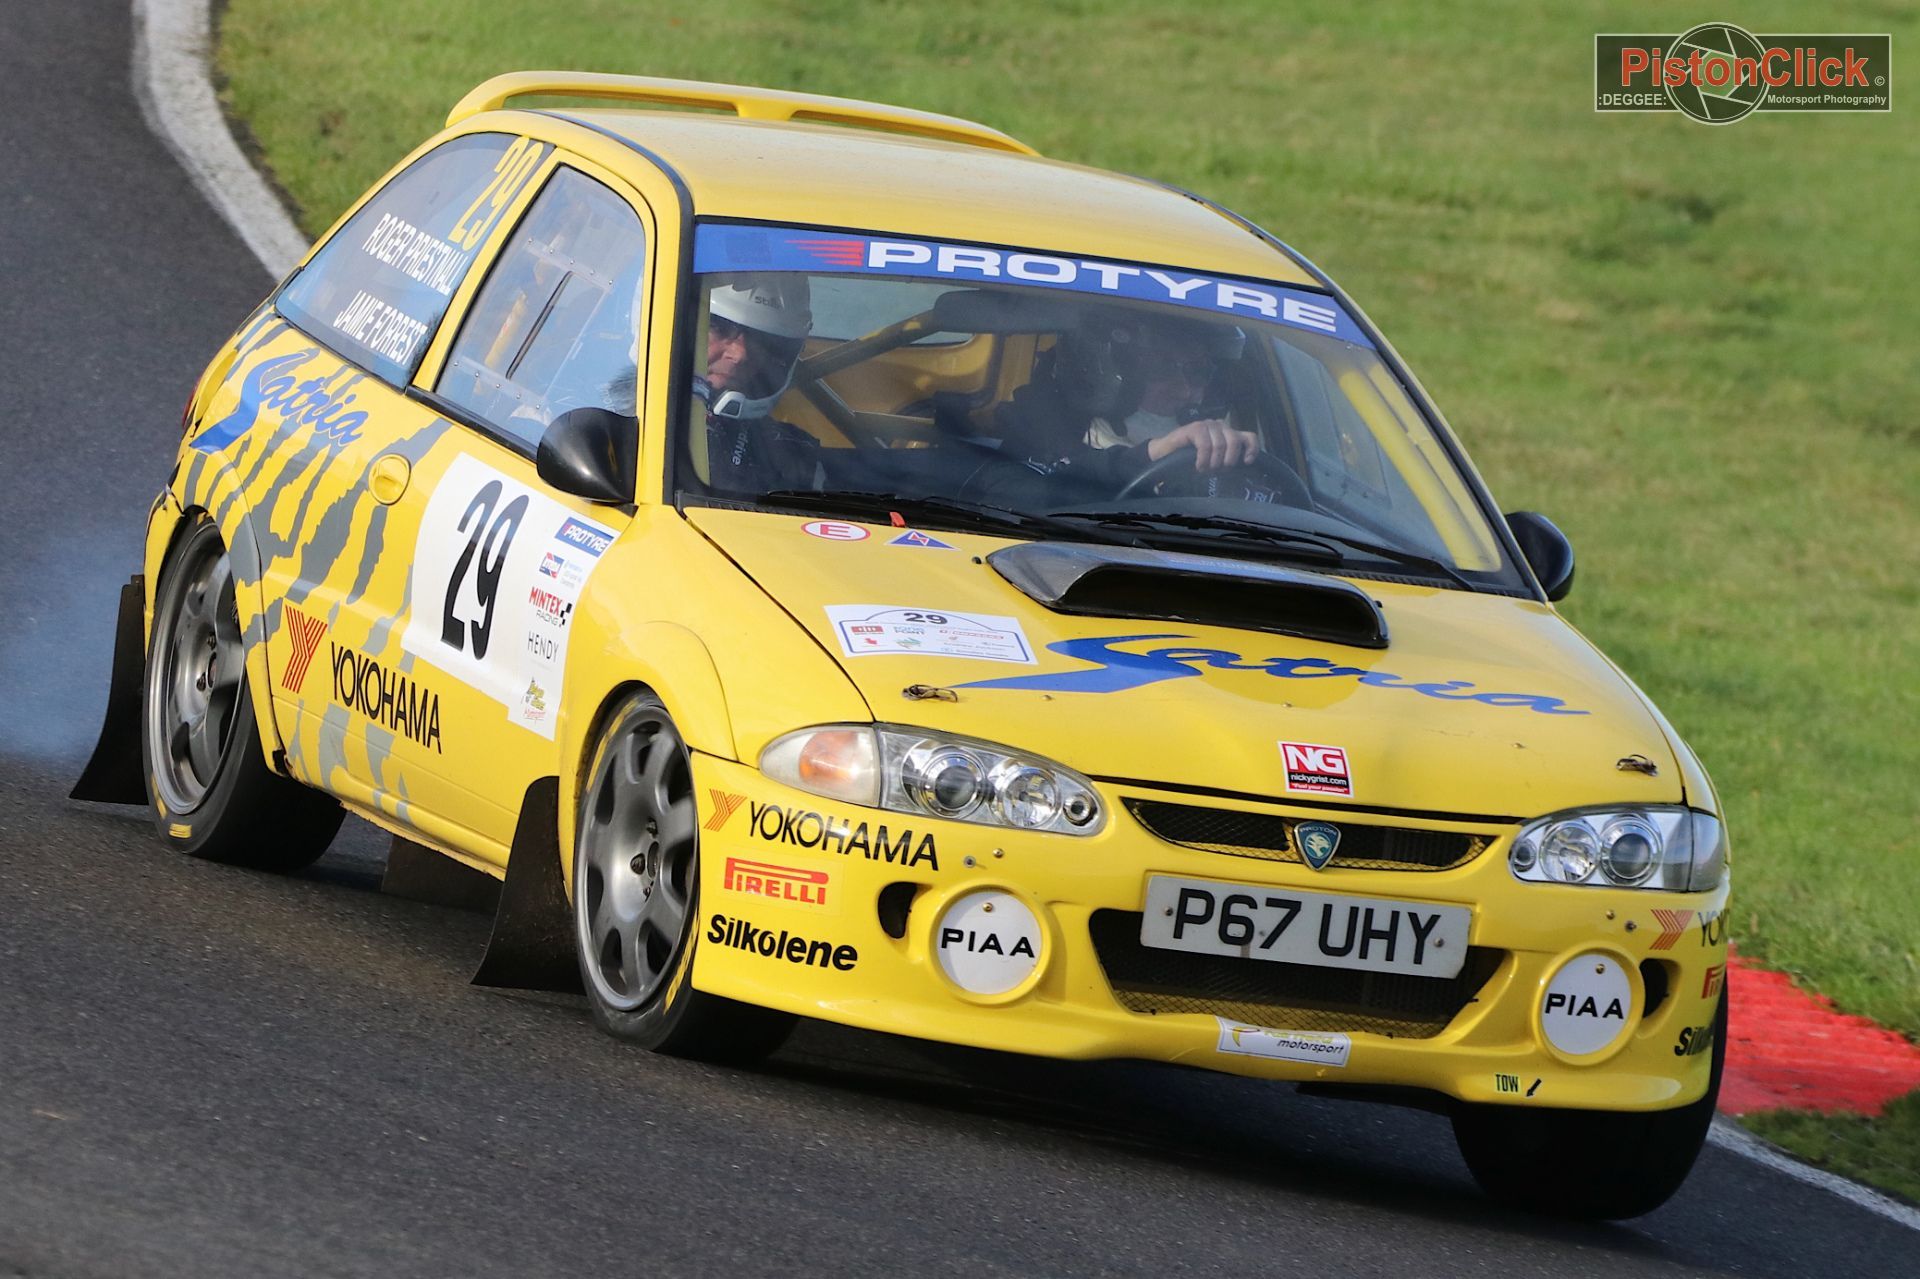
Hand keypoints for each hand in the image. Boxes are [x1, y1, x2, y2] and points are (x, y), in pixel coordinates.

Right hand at [1144, 418, 1258, 471]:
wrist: (1164, 455)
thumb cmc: (1190, 461)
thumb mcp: (1214, 462)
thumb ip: (1228, 460)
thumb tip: (1243, 467)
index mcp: (1228, 433)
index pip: (1249, 436)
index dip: (1251, 449)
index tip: (1246, 462)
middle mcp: (1220, 426)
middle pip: (1235, 441)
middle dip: (1228, 460)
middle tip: (1216, 471)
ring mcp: (1207, 425)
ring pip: (1221, 444)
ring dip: (1213, 462)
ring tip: (1204, 470)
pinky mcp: (1195, 427)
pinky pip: (1205, 445)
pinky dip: (1203, 459)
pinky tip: (1198, 466)